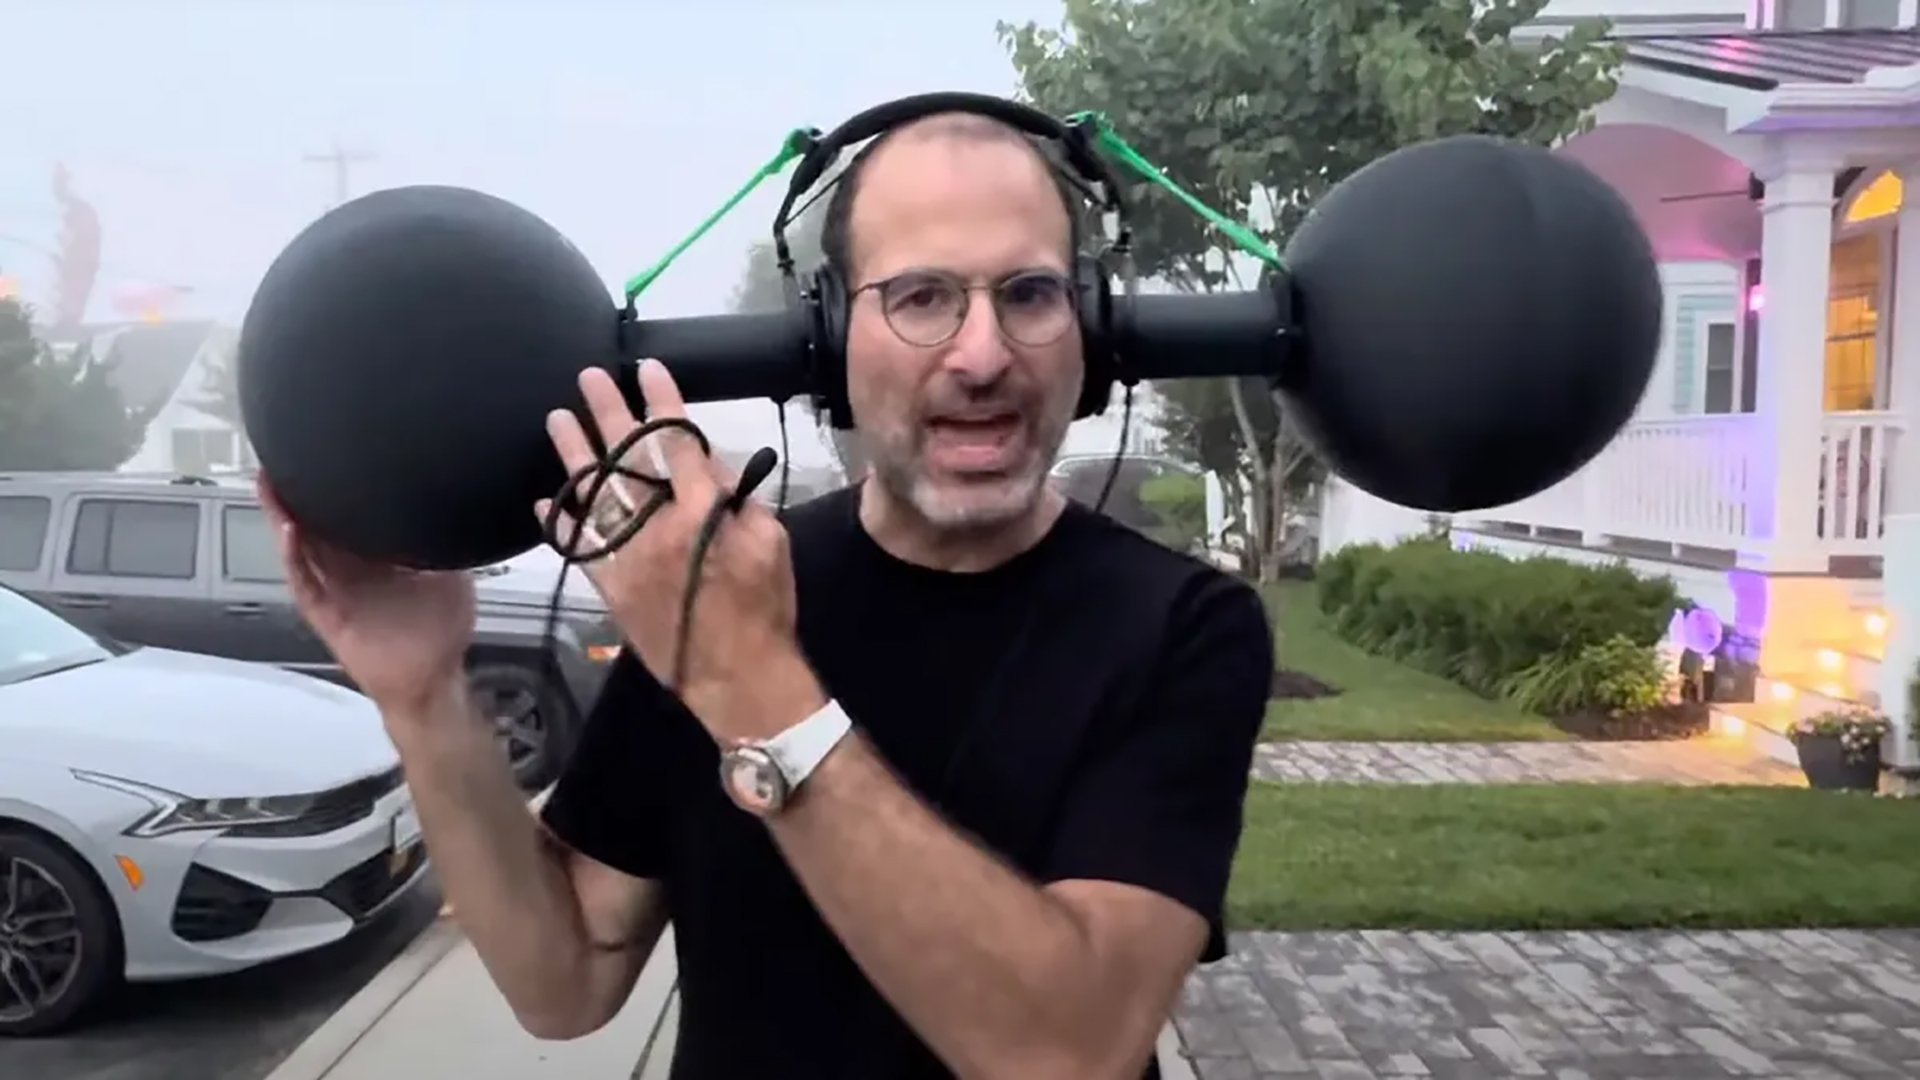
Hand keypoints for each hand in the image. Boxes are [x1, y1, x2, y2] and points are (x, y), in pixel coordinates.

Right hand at [260, 478, 476, 715]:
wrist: (431, 680)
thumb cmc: (441, 633)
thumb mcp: (453, 578)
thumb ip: (448, 545)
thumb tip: (461, 509)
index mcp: (378, 559)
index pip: (350, 518)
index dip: (335, 491)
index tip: (327, 459)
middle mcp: (351, 571)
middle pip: (316, 526)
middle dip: (297, 495)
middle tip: (283, 460)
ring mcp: (334, 591)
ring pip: (300, 548)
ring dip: (283, 518)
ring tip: (269, 485)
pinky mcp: (326, 614)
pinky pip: (305, 583)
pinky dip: (294, 557)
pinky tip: (288, 532)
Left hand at [535, 361, 823, 740]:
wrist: (737, 677)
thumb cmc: (765, 609)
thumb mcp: (774, 543)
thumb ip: (741, 502)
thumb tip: (714, 472)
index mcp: (704, 511)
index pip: (678, 442)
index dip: (662, 402)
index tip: (647, 369)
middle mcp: (658, 526)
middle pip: (627, 457)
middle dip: (608, 413)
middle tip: (588, 378)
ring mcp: (628, 557)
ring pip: (594, 494)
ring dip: (574, 454)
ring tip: (557, 419)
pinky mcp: (610, 586)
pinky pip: (578, 547)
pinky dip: (561, 522)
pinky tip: (543, 498)